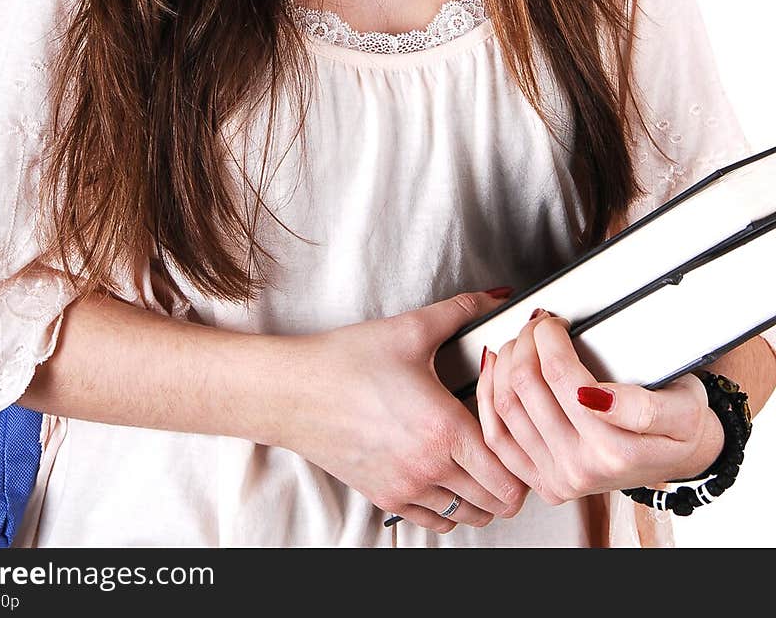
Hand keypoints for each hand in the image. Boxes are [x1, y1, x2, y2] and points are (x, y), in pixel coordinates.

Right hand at [281, 291, 529, 532]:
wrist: (294, 391)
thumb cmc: (347, 361)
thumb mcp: (410, 329)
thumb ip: (462, 310)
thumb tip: (498, 296)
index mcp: (444, 429)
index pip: (508, 476)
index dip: (524, 461)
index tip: (520, 438)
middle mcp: (429, 467)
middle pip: (496, 504)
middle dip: (510, 480)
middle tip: (506, 450)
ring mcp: (406, 488)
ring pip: (468, 517)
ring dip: (481, 496)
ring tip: (479, 464)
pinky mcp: (385, 497)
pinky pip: (435, 522)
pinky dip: (449, 507)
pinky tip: (446, 476)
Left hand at [475, 310, 724, 504]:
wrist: (680, 458)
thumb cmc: (680, 426)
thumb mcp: (683, 408)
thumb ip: (642, 406)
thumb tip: (596, 396)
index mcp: (614, 450)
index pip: (560, 374)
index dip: (548, 335)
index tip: (554, 320)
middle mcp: (581, 468)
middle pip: (527, 385)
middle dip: (525, 340)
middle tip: (537, 324)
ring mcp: (558, 478)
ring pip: (506, 405)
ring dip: (506, 361)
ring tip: (521, 342)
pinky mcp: (541, 482)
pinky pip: (497, 436)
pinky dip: (489, 396)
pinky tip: (496, 372)